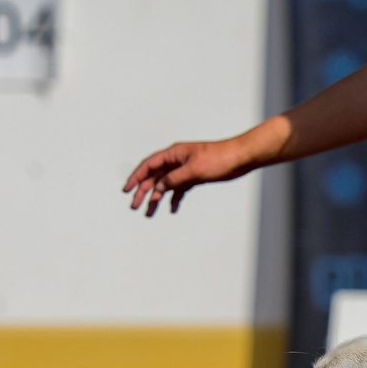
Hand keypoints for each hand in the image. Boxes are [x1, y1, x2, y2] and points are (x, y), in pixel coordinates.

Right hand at [124, 138, 249, 216]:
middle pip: (154, 177)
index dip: (135, 177)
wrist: (240, 157)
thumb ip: (174, 179)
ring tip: (149, 213)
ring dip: (157, 198)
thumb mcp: (194, 170)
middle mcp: (177, 161)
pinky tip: (172, 209)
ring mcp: (186, 169)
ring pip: (166, 184)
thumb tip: (158, 188)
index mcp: (174, 154)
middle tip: (134, 205)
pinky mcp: (195, 176)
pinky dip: (175, 198)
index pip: (148, 165)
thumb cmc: (219, 158)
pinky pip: (180, 188)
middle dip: (143, 191)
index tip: (126, 190)